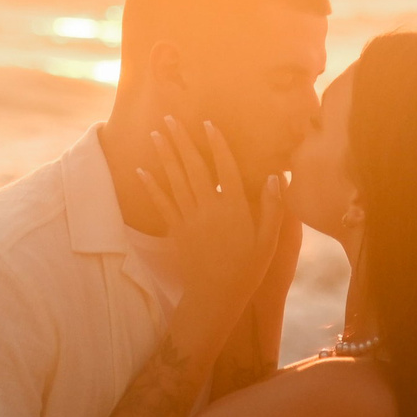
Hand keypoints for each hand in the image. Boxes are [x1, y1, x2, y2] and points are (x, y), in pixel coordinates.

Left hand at [135, 117, 285, 321]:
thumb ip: (273, 208)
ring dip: (164, 155)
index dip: (217, 143)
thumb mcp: (269, 241)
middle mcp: (209, 208)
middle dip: (182, 140)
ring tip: (156, 133)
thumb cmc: (248, 269)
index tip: (208, 123)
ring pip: (174, 180)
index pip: (225, 168)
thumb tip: (275, 176)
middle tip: (170, 118)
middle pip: (193, 167)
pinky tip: (142, 170)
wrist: (215, 297)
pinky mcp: (176, 231)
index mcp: (234, 207)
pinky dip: (151, 186)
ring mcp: (189, 218)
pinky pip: (161, 203)